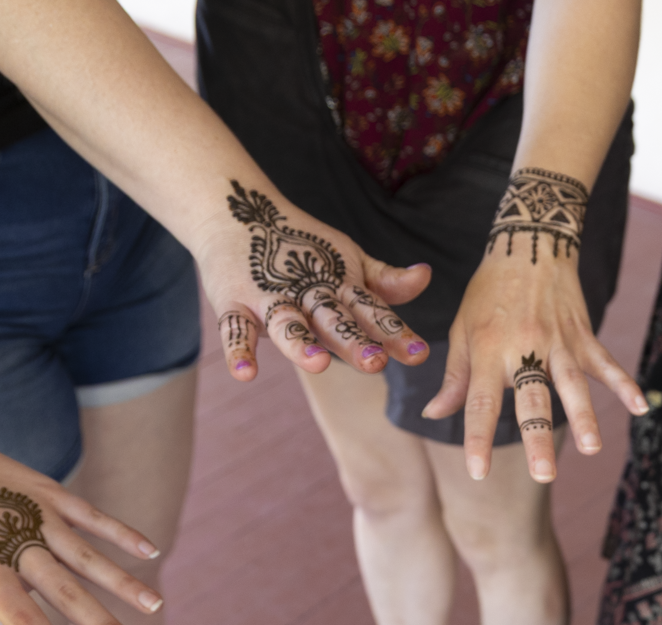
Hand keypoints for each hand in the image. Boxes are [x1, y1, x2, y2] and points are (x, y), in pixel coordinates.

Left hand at [0, 409, 167, 624]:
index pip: (25, 621)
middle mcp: (17, 545)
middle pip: (68, 592)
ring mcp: (37, 516)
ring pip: (88, 555)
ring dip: (123, 582)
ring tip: (154, 606)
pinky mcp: (49, 493)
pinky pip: (92, 515)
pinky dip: (121, 532)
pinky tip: (151, 550)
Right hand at [201, 181, 429, 381]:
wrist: (237, 214)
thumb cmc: (301, 248)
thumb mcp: (347, 263)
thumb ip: (385, 281)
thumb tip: (426, 276)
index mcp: (339, 288)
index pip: (372, 313)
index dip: (394, 333)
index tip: (419, 355)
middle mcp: (308, 294)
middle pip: (333, 321)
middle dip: (354, 341)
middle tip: (374, 361)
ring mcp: (270, 298)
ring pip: (288, 324)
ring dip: (301, 344)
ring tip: (317, 364)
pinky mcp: (235, 302)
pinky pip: (234, 329)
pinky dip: (237, 350)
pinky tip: (245, 374)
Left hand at [421, 237, 644, 481]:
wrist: (529, 244)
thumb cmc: (488, 293)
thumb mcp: (462, 330)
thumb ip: (454, 378)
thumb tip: (433, 414)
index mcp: (488, 351)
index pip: (481, 402)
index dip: (477, 438)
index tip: (477, 472)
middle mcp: (524, 348)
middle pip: (533, 399)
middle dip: (538, 437)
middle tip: (544, 475)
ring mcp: (558, 342)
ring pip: (572, 384)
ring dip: (584, 416)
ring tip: (592, 449)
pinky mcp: (583, 335)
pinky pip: (606, 363)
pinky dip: (624, 384)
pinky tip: (640, 408)